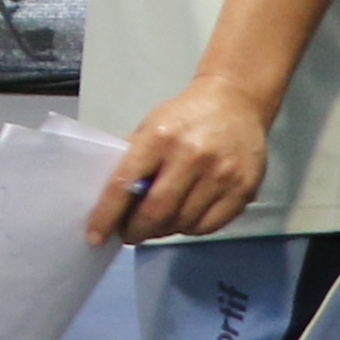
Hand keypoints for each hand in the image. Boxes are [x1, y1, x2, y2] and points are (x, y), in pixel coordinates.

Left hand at [96, 81, 275, 243]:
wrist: (236, 103)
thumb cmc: (185, 117)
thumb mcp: (150, 127)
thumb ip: (134, 160)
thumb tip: (114, 201)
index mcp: (159, 138)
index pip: (124, 184)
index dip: (107, 215)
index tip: (95, 236)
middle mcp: (192, 157)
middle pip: (157, 211)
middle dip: (137, 230)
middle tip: (129, 234)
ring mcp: (222, 175)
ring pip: (183, 223)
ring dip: (163, 231)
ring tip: (155, 225)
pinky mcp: (244, 190)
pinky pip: (209, 225)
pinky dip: (189, 229)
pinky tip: (182, 220)